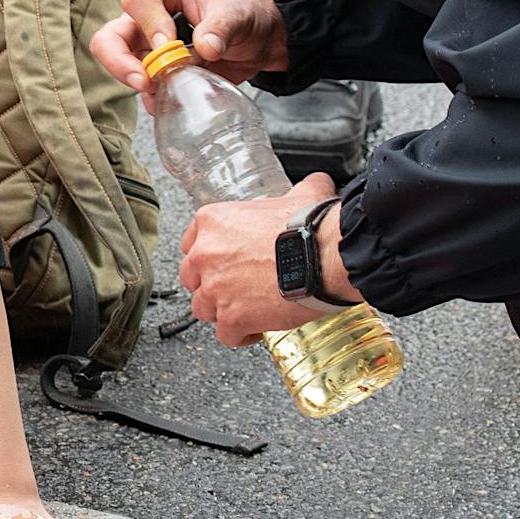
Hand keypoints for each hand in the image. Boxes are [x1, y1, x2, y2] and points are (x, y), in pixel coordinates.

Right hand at [92, 0, 290, 99]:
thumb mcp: (236, 13)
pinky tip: (173, 101)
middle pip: (110, 38)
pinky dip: (155, 100)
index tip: (170, 44)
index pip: (136, 0)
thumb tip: (205, 46)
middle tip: (143, 80)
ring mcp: (148, 50)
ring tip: (168, 89)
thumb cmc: (242, 12)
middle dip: (119, 62)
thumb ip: (220, 27)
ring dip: (141, 83)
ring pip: (120, 66)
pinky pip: (144, 90)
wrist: (260, 38)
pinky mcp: (158, 74)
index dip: (150, 24)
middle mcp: (146, 21)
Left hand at [179, 174, 353, 343]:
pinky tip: (255, 330)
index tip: (223, 263)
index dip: (209, 256)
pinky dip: (240, 335)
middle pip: (192, 277)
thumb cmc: (313, 228)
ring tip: (246, 310)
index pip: (192, 243)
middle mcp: (205, 254)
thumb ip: (299, 189)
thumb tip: (316, 182)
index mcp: (213, 221)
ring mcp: (215, 287)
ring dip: (222, 311)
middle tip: (235, 288)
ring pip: (203, 308)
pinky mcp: (231, 316)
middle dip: (211, 284)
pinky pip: (225, 335)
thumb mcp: (302, 196)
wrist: (327, 256)